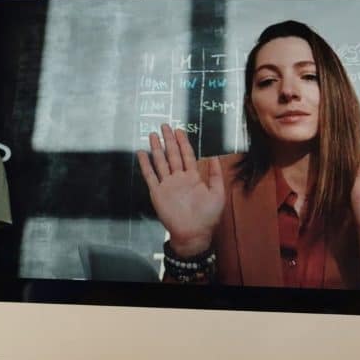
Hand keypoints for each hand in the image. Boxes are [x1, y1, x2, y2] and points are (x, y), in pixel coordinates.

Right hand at [137, 124, 224, 256]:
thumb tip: (215, 156)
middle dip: (168, 140)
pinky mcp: (157, 193)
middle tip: (164, 126)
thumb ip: (216, 174)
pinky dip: (145, 165)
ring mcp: (167, 185)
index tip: (179, 130)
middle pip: (172, 155)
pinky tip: (141, 154)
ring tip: (152, 135)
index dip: (183, 142)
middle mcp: (179, 178)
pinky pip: (150, 176)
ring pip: (160, 162)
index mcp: (193, 177)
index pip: (187, 155)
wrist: (193, 233)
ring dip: (156, 149)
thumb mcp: (218, 193)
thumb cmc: (208, 216)